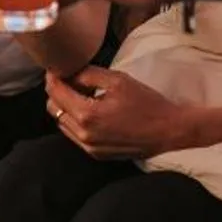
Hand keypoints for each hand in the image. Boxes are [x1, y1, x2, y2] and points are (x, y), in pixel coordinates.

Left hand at [45, 66, 186, 158]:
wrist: (168, 130)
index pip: (56, 93)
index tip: (56, 67)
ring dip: (65, 107)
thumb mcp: (117, 80)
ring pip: (62, 123)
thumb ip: (88, 75)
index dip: (53, 77)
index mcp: (87, 115)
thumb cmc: (146, 103)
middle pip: (54, 109)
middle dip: (57, 91)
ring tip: (80, 93)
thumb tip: (69, 72)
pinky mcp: (97, 154)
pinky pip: (74, 135)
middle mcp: (84, 135)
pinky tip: (89, 109)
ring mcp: (90, 148)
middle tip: (69, 78)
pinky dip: (75, 120)